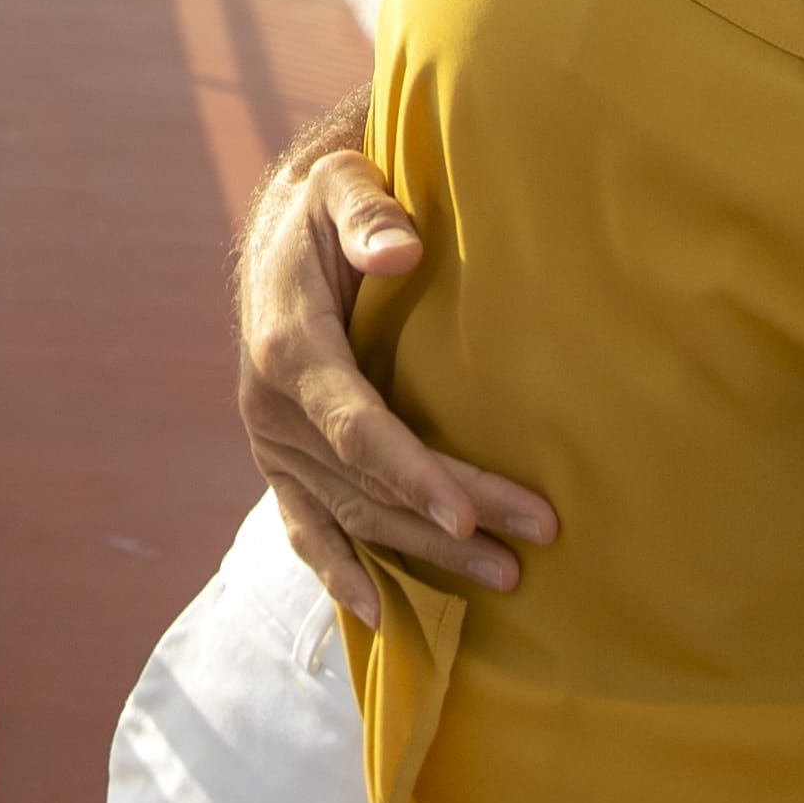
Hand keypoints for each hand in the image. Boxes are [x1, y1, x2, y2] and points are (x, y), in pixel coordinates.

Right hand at [236, 135, 555, 623]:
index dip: (411, 473)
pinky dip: (339, 573)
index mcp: (288, 348)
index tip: (467, 511)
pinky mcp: (282, 464)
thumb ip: (369, 216)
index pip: (356, 426)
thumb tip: (399, 254)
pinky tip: (380, 616)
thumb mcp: (343, 186)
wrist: (281, 237)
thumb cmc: (328, 206)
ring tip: (505, 577)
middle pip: (369, 482)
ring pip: (354, 513)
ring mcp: (274, 445)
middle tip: (532, 544)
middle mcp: (271, 408)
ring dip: (424, 553)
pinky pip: (308, 528)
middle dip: (450, 518)